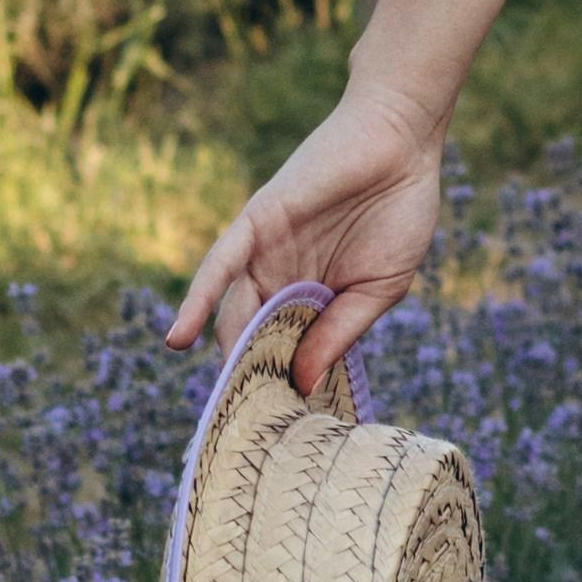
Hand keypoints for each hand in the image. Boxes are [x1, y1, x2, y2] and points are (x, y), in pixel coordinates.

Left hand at [164, 75, 445, 405]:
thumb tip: (302, 385)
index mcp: (312, 297)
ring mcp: (264, 253)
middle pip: (251, 341)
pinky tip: (179, 340)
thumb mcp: (377, 289)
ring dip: (222, 359)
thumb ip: (336, 333)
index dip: (279, 390)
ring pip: (230, 314)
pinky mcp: (256, 224)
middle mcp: (280, 279)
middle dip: (248, 385)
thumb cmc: (400, 212)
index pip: (285, 352)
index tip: (275, 437)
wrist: (402, 143)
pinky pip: (217, 267)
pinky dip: (196, 301)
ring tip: (220, 408)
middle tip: (244, 434)